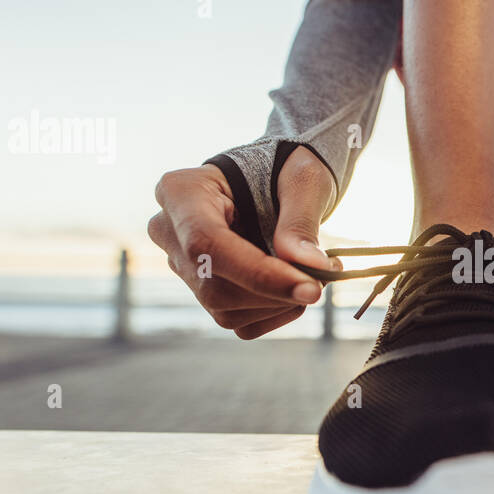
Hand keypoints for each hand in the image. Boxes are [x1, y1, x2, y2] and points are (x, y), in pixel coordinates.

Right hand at [147, 147, 339, 338]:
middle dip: (276, 292)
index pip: (208, 245)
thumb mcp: (301, 180)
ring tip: (312, 274)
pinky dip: (274, 312)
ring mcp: (182, 266)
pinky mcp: (201, 292)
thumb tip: (311, 266)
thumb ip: (301, 221)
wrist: (274, 182)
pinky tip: (292, 287)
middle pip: (214, 286)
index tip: (311, 288)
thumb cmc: (284, 171)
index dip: (259, 274)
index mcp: (181, 192)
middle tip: (324, 279)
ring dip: (278, 303)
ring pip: (225, 309)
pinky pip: (237, 322)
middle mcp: (169, 231)